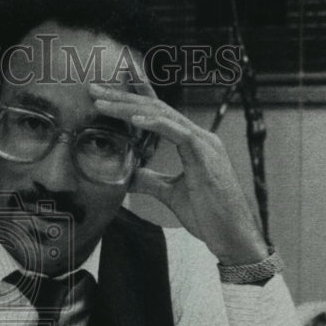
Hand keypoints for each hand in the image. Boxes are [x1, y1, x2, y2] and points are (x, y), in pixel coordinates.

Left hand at [89, 81, 268, 264]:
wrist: (232, 235)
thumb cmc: (209, 215)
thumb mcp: (171, 194)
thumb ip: (151, 181)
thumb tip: (129, 177)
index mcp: (193, 142)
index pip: (159, 114)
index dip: (134, 98)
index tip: (108, 91)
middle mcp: (199, 137)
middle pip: (156, 109)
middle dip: (123, 98)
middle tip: (93, 90)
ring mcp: (204, 143)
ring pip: (162, 115)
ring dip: (129, 107)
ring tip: (102, 103)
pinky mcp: (206, 155)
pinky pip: (178, 133)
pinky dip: (155, 124)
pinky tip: (133, 119)